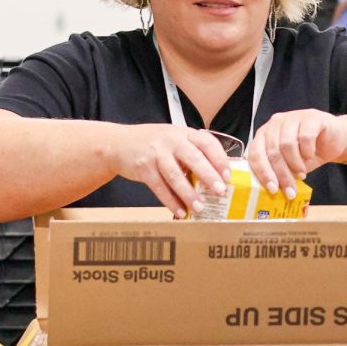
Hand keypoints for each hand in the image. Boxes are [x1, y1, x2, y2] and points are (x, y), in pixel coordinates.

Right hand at [109, 124, 231, 217]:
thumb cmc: (154, 143)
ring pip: (175, 176)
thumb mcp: (175, 139)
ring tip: (200, 208)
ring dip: (189, 194)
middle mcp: (171, 141)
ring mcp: (156, 154)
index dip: (219, 159)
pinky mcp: (143, 168)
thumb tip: (217, 177)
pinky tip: (180, 211)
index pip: (207, 142)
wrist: (118, 142)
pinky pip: (159, 187)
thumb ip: (193, 152)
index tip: (228, 176)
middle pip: (193, 158)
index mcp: (184, 133)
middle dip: (209, 176)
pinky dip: (170, 201)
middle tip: (221, 191)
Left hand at [247, 109, 346, 198]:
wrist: (336, 140)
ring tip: (302, 173)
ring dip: (295, 164)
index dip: (263, 173)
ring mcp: (293, 118)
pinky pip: (305, 136)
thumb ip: (280, 172)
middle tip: (290, 191)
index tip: (272, 189)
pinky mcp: (311, 117)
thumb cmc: (309, 152)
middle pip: (272, 151)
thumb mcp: (291, 165)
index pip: (256, 153)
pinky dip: (308, 151)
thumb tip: (273, 190)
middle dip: (282, 175)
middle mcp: (275, 123)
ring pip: (287, 144)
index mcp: (265, 134)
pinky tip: (311, 156)